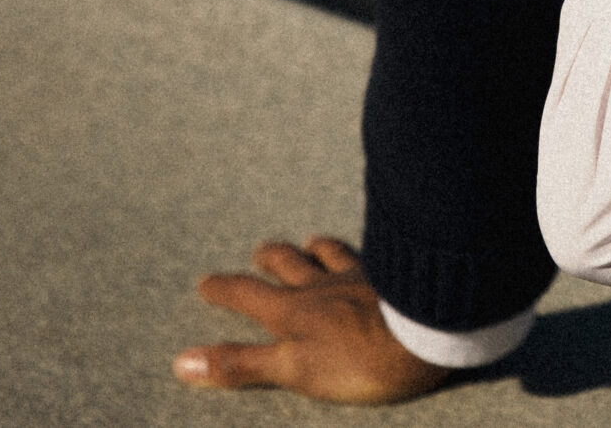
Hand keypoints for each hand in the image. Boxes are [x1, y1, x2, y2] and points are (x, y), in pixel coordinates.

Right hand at [174, 237, 450, 403]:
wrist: (429, 332)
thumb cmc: (359, 359)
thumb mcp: (292, 369)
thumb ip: (240, 364)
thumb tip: (181, 362)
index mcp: (294, 310)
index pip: (248, 294)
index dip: (224, 289)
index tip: (205, 282)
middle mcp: (324, 285)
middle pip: (291, 263)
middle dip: (271, 258)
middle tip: (261, 250)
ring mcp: (362, 275)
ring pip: (333, 253)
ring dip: (317, 247)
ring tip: (312, 241)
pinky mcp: (397, 275)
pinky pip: (373, 253)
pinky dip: (362, 249)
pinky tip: (375, 248)